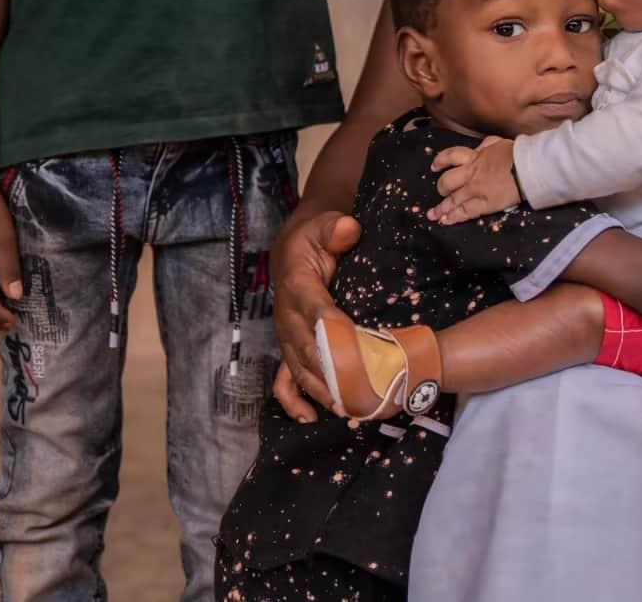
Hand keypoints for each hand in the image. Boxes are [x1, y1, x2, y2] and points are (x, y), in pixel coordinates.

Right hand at [271, 210, 362, 421]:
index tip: (349, 340)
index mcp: (298, 285)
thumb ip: (336, 227)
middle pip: (307, 348)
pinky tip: (309, 417)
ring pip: (300, 369)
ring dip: (321, 390)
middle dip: (330, 371)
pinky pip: (284, 380)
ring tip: (346, 408)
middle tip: (357, 390)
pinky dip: (294, 400)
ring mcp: (287, 337)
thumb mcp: (324, 224)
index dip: (329, 324)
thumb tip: (348, 229)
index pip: (313, 307)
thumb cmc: (314, 238)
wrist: (292, 250)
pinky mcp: (289, 349)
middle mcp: (288, 317)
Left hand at [429, 137, 520, 222]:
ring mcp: (475, 190)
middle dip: (441, 188)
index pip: (451, 156)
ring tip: (433, 215)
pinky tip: (445, 221)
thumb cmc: (518, 153)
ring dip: (441, 208)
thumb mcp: (499, 143)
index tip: (435, 166)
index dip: (440, 161)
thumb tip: (481, 147)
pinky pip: (465, 212)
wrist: (528, 167)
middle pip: (447, 181)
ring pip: (453, 199)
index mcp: (475, 157)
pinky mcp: (485, 204)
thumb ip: (487, 145)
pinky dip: (453, 217)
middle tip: (440, 192)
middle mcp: (471, 173)